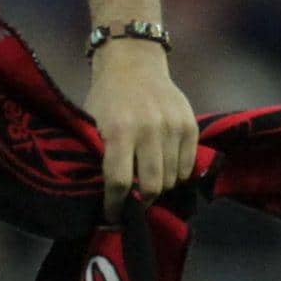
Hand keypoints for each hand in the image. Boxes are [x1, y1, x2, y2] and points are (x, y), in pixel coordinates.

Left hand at [88, 42, 197, 216]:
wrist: (133, 63)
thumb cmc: (106, 98)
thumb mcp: (91, 123)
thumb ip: (98, 154)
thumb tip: (100, 194)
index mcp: (119, 130)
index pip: (119, 180)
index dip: (115, 205)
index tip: (113, 217)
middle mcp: (149, 129)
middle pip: (151, 185)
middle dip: (140, 201)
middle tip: (132, 205)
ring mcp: (173, 127)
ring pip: (172, 178)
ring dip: (159, 188)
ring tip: (146, 187)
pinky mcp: (190, 126)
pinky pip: (188, 165)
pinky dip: (177, 175)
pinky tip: (164, 173)